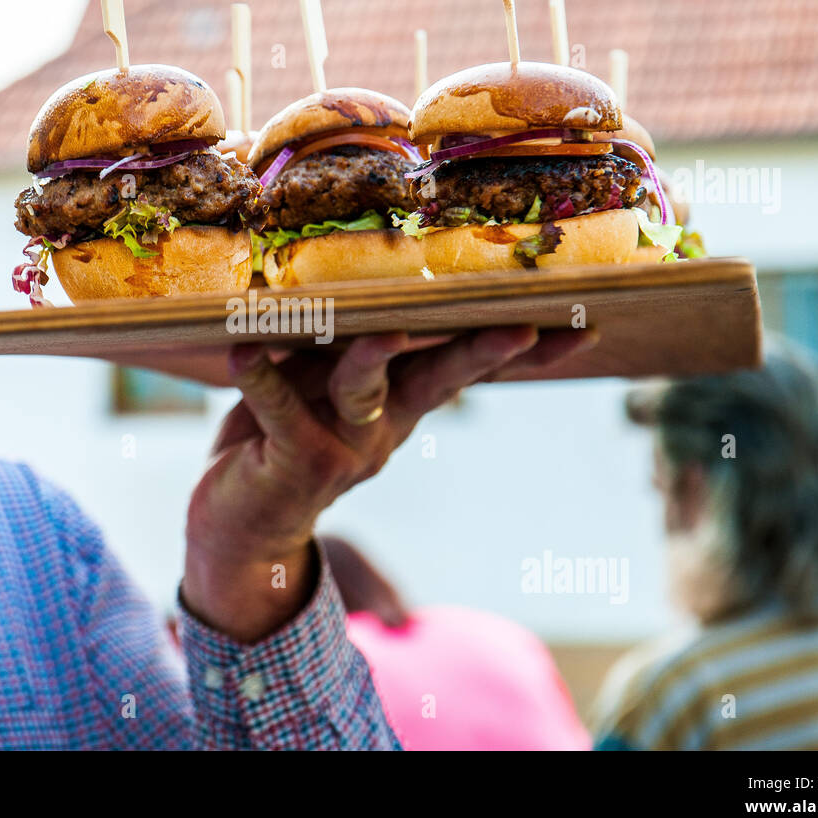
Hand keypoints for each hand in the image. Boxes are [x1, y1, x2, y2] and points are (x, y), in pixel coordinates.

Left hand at [180, 326, 597, 641]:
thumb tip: (370, 290)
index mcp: (399, 405)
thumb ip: (343, 347)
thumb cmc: (281, 437)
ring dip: (371, 360)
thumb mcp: (318, 386)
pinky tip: (244, 349)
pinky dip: (261, 378)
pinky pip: (278, 410)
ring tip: (380, 334)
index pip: (464, 368)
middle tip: (521, 329)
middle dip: (479, 353)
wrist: (237, 527)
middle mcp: (383, 427)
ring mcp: (343, 447)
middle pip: (439, 380)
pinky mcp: (296, 461)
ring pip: (364, 390)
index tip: (580, 325)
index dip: (522, 351)